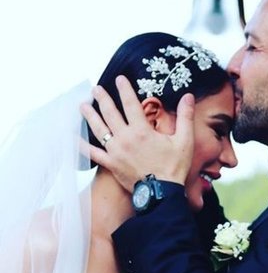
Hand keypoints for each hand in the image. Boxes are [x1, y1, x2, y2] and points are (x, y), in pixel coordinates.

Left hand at [81, 75, 194, 191]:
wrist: (162, 193)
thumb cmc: (174, 168)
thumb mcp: (184, 140)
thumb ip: (185, 117)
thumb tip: (188, 96)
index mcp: (142, 130)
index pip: (131, 103)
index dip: (124, 89)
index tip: (119, 79)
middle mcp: (125, 138)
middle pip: (110, 113)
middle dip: (102, 98)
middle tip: (95, 88)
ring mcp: (116, 151)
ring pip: (99, 129)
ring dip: (90, 115)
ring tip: (82, 105)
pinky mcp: (111, 164)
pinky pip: (93, 153)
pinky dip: (82, 146)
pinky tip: (73, 139)